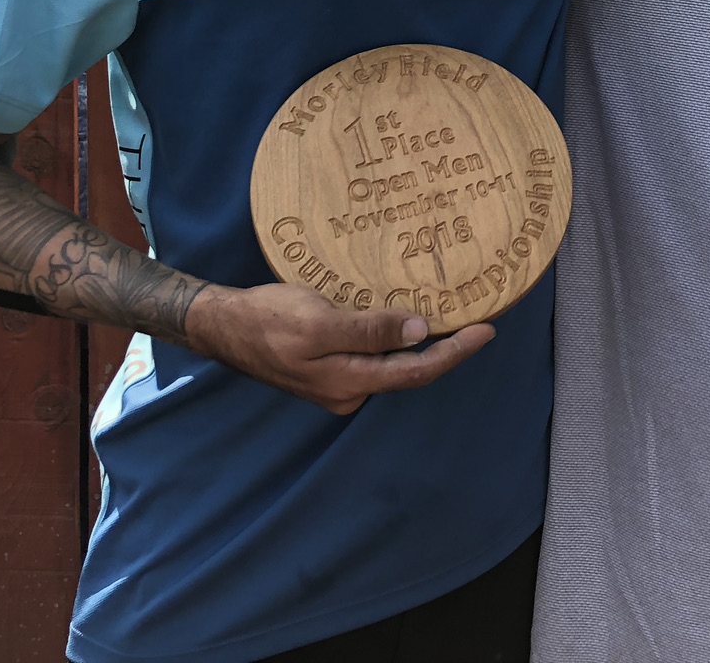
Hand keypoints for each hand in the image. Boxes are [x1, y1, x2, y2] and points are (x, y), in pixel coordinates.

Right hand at [183, 282, 493, 413]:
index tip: (487, 331)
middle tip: (480, 322)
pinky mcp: (329, 368)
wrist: (223, 326)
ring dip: (422, 347)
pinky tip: (408, 321)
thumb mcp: (319, 322)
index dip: (455, 354)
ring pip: (391, 366)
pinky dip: (395, 342)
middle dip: (447, 352)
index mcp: (348, 382)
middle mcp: (348, 390)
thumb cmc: (267, 319)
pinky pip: (373, 357)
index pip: (416, 373)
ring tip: (454, 319)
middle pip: (409, 373)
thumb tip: (421, 332)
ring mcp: (338, 382)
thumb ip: (369, 331)